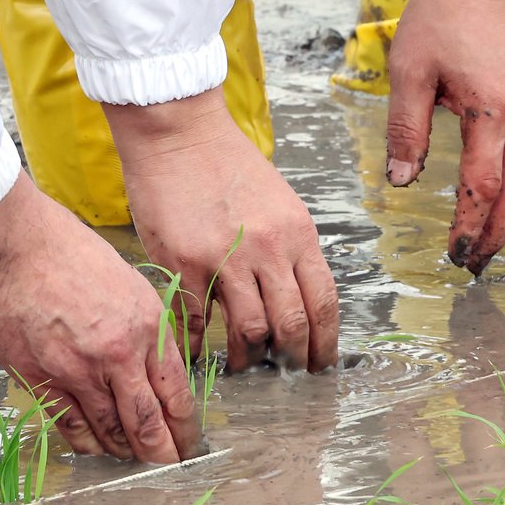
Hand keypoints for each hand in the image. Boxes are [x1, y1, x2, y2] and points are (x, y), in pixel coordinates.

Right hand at [0, 173, 199, 462]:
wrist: (9, 242)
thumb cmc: (67, 252)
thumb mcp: (130, 285)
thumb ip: (147, 332)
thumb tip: (159, 369)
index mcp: (146, 329)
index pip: (176, 395)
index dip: (185, 428)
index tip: (189, 444)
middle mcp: (116, 356)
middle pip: (147, 422)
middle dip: (161, 453)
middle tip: (167, 468)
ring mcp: (76, 371)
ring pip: (108, 429)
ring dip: (123, 450)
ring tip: (132, 460)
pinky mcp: (39, 377)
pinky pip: (68, 424)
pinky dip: (85, 442)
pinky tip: (94, 448)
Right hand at [103, 89, 339, 373]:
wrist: (180, 133)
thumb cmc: (228, 165)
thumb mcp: (279, 204)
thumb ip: (290, 250)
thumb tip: (297, 299)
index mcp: (298, 235)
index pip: (323, 302)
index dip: (325, 342)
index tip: (320, 363)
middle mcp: (268, 249)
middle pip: (291, 324)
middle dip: (292, 357)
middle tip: (286, 372)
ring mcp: (226, 258)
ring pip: (250, 329)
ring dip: (248, 356)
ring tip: (244, 364)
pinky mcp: (185, 263)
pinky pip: (197, 319)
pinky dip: (199, 342)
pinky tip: (200, 352)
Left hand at [386, 0, 504, 275]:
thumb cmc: (441, 16)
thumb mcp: (409, 72)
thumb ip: (406, 130)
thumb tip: (401, 182)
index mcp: (491, 108)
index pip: (483, 185)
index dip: (469, 224)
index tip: (454, 252)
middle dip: (499, 234)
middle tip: (475, 264)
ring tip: (484, 242)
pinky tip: (491, 200)